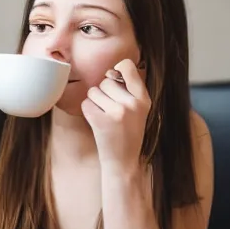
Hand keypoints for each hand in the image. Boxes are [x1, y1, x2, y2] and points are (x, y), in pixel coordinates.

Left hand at [81, 59, 150, 173]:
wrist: (123, 161)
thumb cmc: (128, 133)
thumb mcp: (138, 110)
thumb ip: (129, 90)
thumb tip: (111, 70)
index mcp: (144, 99)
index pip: (128, 67)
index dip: (117, 69)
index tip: (114, 76)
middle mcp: (132, 103)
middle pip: (105, 81)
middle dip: (103, 92)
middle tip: (111, 110)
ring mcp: (117, 112)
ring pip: (93, 91)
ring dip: (94, 102)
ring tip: (106, 117)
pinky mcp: (101, 121)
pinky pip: (85, 104)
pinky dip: (87, 111)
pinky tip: (98, 122)